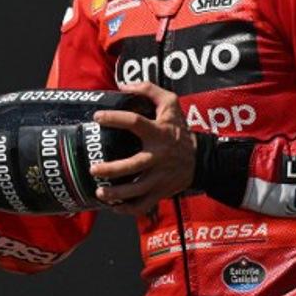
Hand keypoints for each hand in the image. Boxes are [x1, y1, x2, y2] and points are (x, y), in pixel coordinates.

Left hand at [89, 82, 195, 215]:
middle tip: (93, 168)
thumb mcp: (170, 104)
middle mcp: (158, 156)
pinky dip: (127, 209)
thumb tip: (122, 86)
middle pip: (134, 165)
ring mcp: (160, 177)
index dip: (115, 118)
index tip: (97, 117)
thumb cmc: (180, 129)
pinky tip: (112, 206)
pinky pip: (143, 205)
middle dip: (112, 170)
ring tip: (99, 192)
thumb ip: (148, 89)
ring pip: (137, 190)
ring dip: (117, 194)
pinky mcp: (161, 192)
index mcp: (159, 133)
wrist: (202, 159)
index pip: (135, 122)